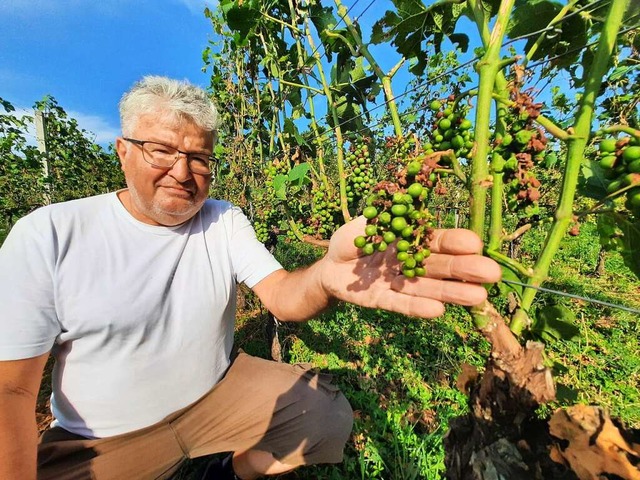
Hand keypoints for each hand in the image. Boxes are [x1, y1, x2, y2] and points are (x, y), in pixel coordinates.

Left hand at [319, 216, 501, 317]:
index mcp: (410, 239)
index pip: (438, 241)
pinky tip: (437, 311)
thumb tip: (401, 211)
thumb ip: (380, 221)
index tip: (475, 244)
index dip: (456, 243)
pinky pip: (402, 305)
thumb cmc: (350, 241)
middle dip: (466, 270)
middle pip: (441, 266)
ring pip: (428, 288)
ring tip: (478, 297)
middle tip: (493, 274)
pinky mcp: (383, 301)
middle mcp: (410, 263)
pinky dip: (418, 308)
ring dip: (452, 293)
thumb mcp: (361, 226)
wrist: (328, 269)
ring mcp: (399, 283)